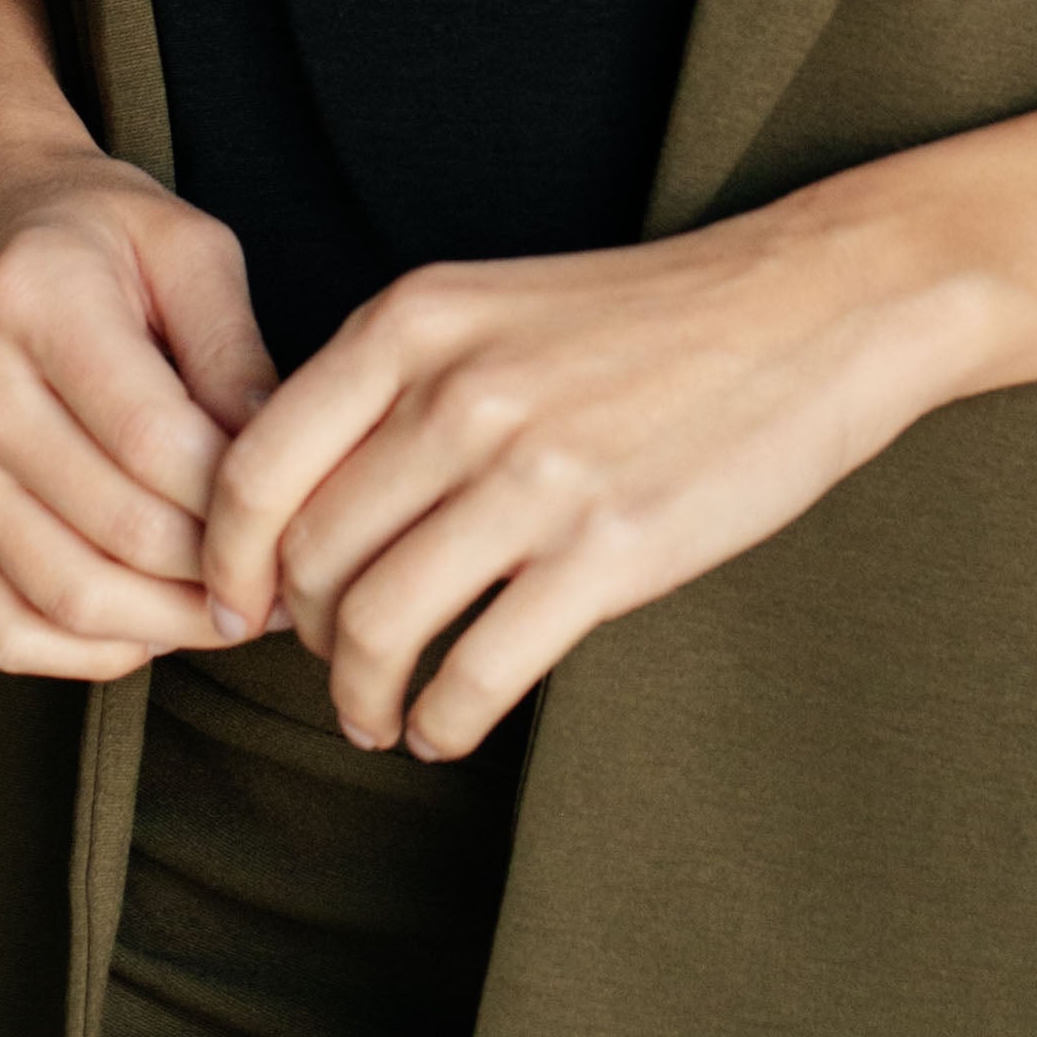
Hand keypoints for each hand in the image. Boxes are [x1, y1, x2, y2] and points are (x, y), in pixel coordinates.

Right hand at [0, 0, 275, 679]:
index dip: (239, 505)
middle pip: (115, 533)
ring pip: (64, 597)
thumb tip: (285, 475)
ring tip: (235, 614)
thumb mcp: (191, 249)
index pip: (153, 442)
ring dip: (167, 627)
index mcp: (33, 300)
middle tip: (288, 590)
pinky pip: (4, 628)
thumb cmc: (98, 234)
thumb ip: (237, 356)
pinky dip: (88, 654)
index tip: (304, 526)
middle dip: (219, 578)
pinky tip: (153, 628)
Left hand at [199, 192, 978, 762]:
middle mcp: (456, 395)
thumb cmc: (647, 320)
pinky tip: (446, 727)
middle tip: (335, 663)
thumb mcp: (491, 309)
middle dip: (306, 636)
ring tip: (379, 717)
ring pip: (379, 626)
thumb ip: (389, 389)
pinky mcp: (608, 551)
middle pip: (311, 559)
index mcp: (412, 323)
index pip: (254, 467)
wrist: (811, 309)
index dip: (225, 558)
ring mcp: (532, 474)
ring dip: (361, 697)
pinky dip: (442, 721)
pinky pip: (478, 672)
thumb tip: (296, 514)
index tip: (235, 606)